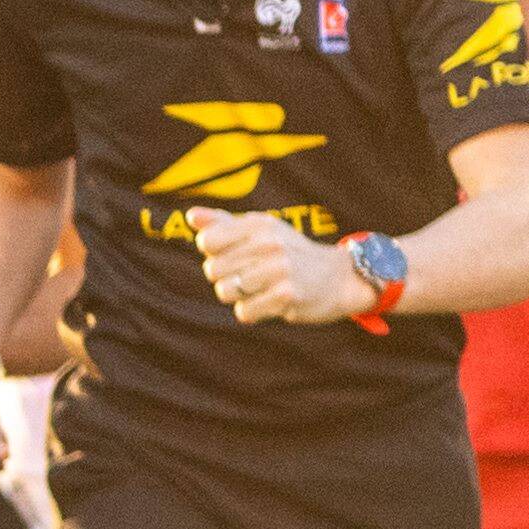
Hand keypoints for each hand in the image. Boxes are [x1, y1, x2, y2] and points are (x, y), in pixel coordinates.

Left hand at [189, 208, 364, 324]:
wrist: (338, 278)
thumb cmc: (290, 253)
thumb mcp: (261, 231)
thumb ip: (223, 224)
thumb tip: (190, 216)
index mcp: (259, 225)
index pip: (207, 241)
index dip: (213, 253)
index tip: (233, 254)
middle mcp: (269, 244)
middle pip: (212, 270)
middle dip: (226, 277)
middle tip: (252, 275)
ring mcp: (279, 270)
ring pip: (225, 292)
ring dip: (239, 296)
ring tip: (261, 288)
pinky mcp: (286, 296)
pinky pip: (244, 312)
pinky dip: (253, 312)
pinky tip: (270, 302)